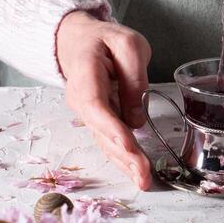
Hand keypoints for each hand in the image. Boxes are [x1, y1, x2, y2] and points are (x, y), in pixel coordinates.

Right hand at [56, 11, 152, 188]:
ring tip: (143, 181)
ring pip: (105, 141)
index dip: (112, 128)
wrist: (79, 42)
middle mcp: (80, 99)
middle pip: (101, 131)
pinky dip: (123, 157)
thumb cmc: (106, 40)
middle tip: (144, 175)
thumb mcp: (129, 44)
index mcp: (85, 74)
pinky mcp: (97, 120)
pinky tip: (136, 173)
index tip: (129, 145)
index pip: (96, 105)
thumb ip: (134, 77)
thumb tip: (136, 119)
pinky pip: (109, 141)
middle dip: (124, 155)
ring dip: (124, 163)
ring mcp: (87, 113)